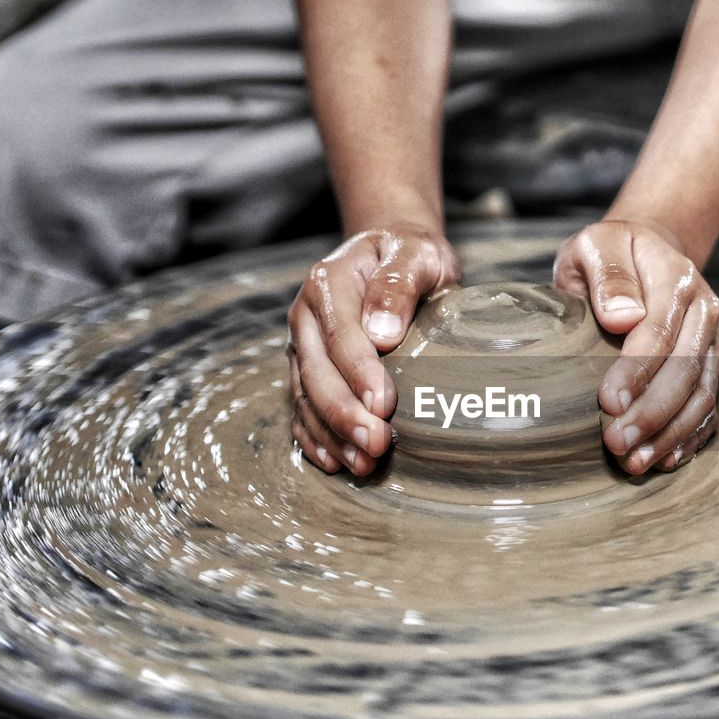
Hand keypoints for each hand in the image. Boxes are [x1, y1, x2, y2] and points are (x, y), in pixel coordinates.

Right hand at [287, 227, 460, 474]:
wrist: (391, 253)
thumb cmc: (411, 257)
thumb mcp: (416, 255)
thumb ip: (399, 285)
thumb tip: (383, 334)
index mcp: (328, 284)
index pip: (342, 335)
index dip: (360, 373)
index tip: (383, 405)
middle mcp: (306, 317)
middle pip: (318, 373)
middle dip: (345, 414)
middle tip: (376, 446)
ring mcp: (302, 345)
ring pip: (307, 397)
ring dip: (332, 435)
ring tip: (362, 465)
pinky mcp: (305, 368)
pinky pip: (302, 408)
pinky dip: (315, 438)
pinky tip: (336, 461)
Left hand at [554, 219, 718, 474]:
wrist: (646, 250)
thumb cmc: (610, 253)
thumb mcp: (597, 245)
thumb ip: (608, 275)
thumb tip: (623, 318)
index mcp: (677, 279)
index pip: (659, 332)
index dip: (637, 371)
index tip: (608, 402)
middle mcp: (704, 312)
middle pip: (685, 371)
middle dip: (652, 413)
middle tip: (616, 444)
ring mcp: (711, 342)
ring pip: (701, 395)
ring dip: (671, 434)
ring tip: (636, 463)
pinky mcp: (710, 366)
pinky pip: (709, 407)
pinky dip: (690, 437)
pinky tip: (665, 459)